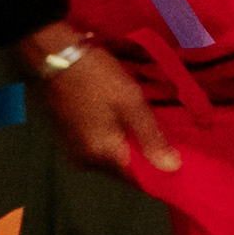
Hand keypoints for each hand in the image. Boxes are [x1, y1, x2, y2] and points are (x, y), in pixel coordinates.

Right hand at [31, 36, 178, 178]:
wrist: (55, 55)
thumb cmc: (97, 77)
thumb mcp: (131, 103)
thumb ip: (151, 138)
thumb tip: (172, 169)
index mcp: (101, 155)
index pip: (135, 179)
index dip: (157, 172)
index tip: (179, 162)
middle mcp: (84, 160)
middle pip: (122, 169)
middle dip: (143, 158)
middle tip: (168, 142)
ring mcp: (72, 149)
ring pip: (109, 157)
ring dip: (128, 147)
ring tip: (149, 130)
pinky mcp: (67, 136)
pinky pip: (97, 146)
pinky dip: (113, 139)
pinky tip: (125, 124)